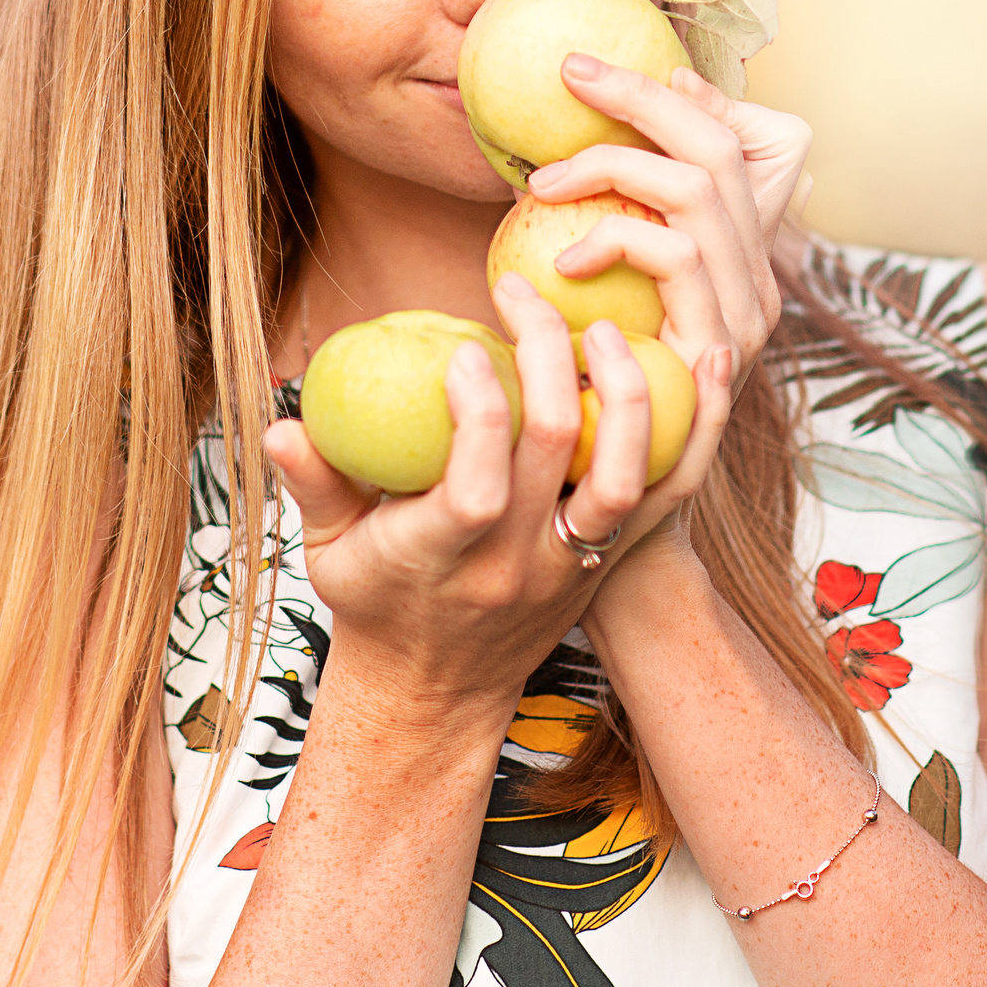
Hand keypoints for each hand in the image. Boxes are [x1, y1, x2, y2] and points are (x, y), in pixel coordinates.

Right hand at [262, 275, 726, 704]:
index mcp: (444, 557)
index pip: (476, 484)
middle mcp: (521, 563)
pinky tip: (709, 357)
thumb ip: (311, 483)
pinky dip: (698, 424)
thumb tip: (277, 421)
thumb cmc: (376, 599)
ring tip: (605, 324)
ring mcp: (577, 562)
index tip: (468, 346)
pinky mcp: (615, 556)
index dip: (479, 412)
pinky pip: (673, 491)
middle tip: (523, 296)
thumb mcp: (327, 552)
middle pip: (558, 453)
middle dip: (548, 360)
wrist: (441, 689)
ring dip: (627, 389)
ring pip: (627, 476)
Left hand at [526, 56, 811, 387]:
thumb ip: (610, 229)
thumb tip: (575, 158)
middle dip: (642, 100)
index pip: (743, 142)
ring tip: (540, 184)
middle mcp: (760, 282)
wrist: (617, 516)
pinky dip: (614, 238)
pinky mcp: (720, 350)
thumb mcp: (602, 302)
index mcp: (743, 260)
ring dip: (611, 168)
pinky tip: (558, 265)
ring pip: (700, 190)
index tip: (600, 73)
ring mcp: (748, 317)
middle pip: (721, 149)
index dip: (682, 98)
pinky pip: (675, 256)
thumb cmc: (594, 401)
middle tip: (569, 77)